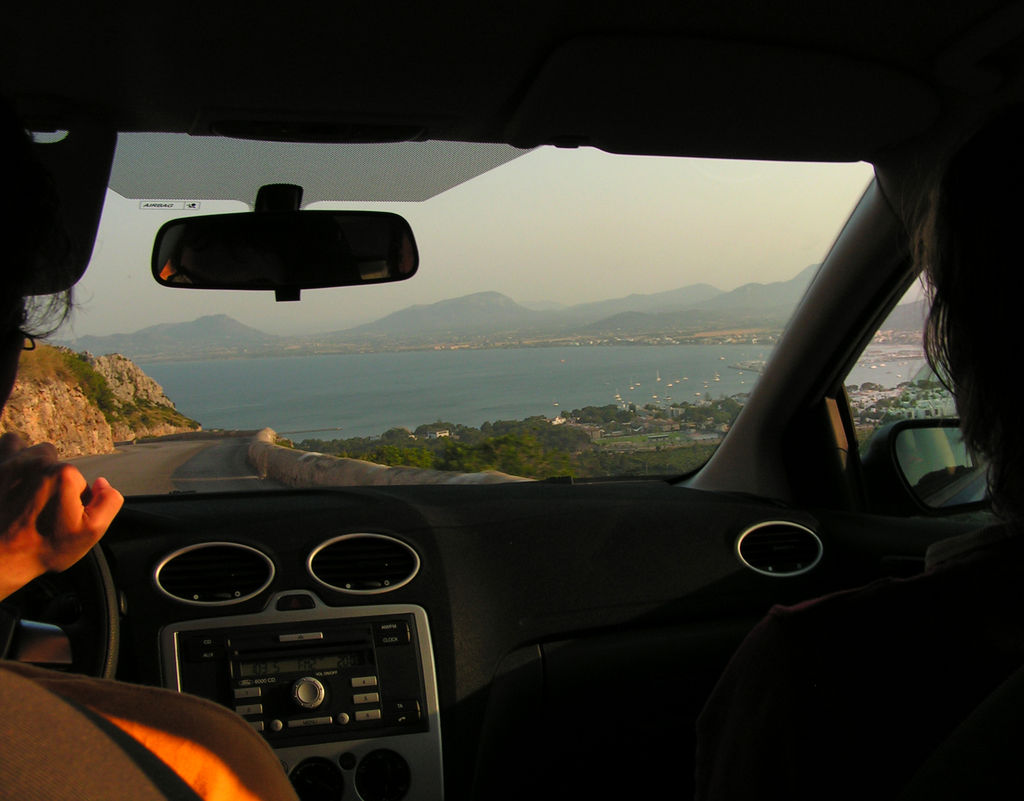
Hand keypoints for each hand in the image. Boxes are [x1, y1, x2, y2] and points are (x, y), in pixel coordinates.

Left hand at [0, 433, 122, 599]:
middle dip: (55, 479)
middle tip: (45, 506)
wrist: (0, 559)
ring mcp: (12, 462)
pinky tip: (16, 473)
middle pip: (57, 462)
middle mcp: (36, 461)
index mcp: (64, 474)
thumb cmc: (45, 548)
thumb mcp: (91, 532)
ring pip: (33, 451)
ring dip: (35, 464)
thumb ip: (109, 502)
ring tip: (29, 489)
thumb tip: (102, 483)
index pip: (78, 480)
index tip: (62, 518)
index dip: (75, 499)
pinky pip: (9, 442)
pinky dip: (15, 454)